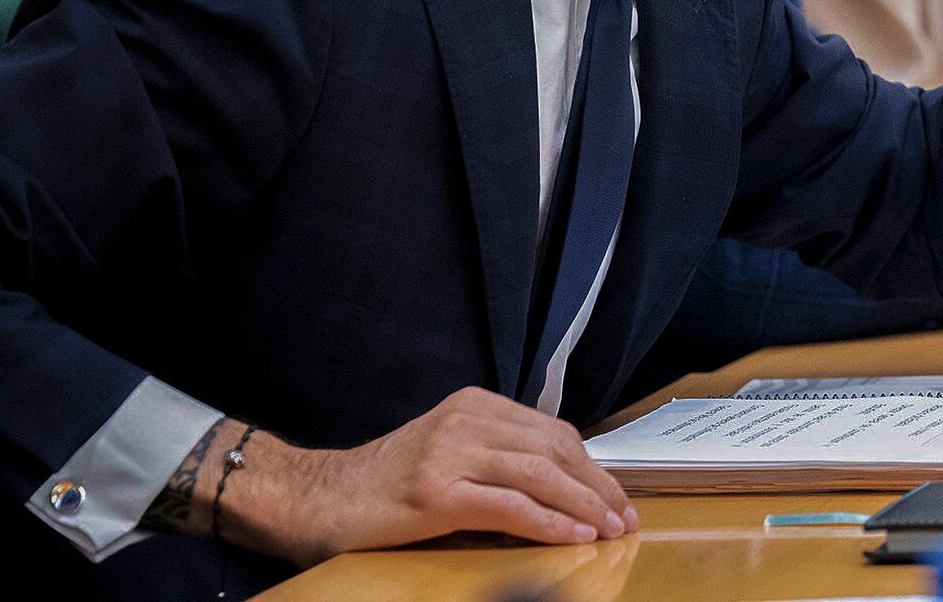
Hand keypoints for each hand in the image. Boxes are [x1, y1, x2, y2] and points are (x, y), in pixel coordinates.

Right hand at [219, 388, 634, 566]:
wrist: (317, 497)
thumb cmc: (385, 484)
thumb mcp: (448, 451)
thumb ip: (496, 455)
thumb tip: (561, 486)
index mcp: (475, 405)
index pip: (553, 432)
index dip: (591, 466)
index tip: (616, 496)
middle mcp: (466, 420)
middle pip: (554, 450)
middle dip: (596, 486)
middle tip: (624, 517)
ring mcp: (450, 453)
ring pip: (538, 475)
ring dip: (583, 505)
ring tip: (609, 530)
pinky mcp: (435, 492)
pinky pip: (508, 506)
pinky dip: (548, 522)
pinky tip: (573, 537)